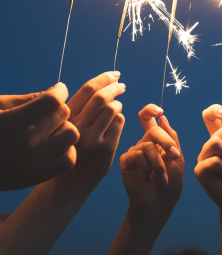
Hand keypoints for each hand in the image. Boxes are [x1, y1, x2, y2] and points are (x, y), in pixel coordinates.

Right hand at [0, 83, 78, 189]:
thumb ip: (25, 99)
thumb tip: (55, 91)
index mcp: (12, 123)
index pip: (53, 102)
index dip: (59, 91)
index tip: (58, 90)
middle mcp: (26, 143)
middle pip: (63, 114)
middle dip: (58, 109)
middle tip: (47, 113)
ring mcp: (35, 162)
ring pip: (71, 134)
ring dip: (64, 128)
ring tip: (50, 130)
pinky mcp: (40, 176)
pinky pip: (69, 159)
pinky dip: (65, 150)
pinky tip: (52, 146)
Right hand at [64, 72, 125, 187]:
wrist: (71, 181)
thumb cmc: (71, 147)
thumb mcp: (68, 126)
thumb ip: (80, 108)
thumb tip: (101, 85)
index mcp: (66, 118)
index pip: (87, 90)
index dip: (104, 78)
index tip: (114, 74)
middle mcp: (77, 127)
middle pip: (102, 97)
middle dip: (115, 87)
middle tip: (122, 85)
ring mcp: (92, 139)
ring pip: (112, 109)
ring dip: (118, 103)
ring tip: (116, 105)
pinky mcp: (105, 149)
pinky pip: (119, 123)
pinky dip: (120, 117)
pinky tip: (116, 120)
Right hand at [120, 104, 183, 223]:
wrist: (158, 206)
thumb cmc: (170, 185)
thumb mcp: (177, 159)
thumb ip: (172, 139)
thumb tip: (163, 118)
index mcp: (157, 141)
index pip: (149, 119)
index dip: (151, 110)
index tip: (160, 111)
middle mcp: (144, 143)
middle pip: (153, 129)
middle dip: (166, 142)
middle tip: (175, 156)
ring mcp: (134, 152)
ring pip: (148, 144)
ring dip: (159, 163)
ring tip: (162, 178)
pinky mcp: (126, 160)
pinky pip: (137, 154)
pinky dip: (148, 167)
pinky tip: (148, 179)